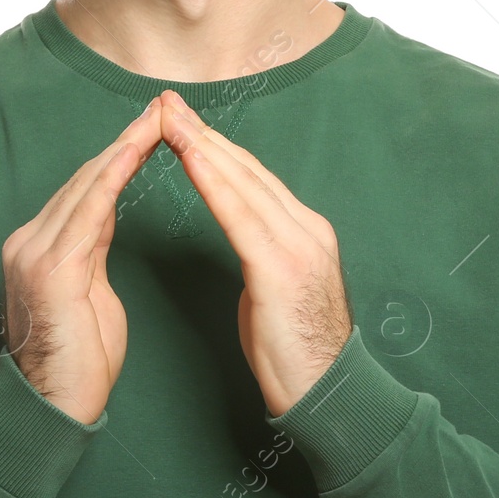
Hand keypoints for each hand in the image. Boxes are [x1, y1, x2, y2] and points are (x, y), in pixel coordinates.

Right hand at [2, 99, 163, 423]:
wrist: (53, 410)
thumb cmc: (79, 362)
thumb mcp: (90, 293)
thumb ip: (91, 250)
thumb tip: (104, 215)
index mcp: (39, 245)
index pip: (87, 188)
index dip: (121, 154)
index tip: (155, 126)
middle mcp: (29, 240)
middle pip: (86, 178)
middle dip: (128, 140)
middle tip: (164, 106)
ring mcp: (33, 252)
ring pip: (86, 186)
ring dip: (125, 148)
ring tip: (158, 118)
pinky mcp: (49, 271)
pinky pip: (86, 213)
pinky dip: (111, 179)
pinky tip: (133, 153)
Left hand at [158, 89, 352, 416]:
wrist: (331, 396)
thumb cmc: (297, 354)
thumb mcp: (277, 292)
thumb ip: (263, 255)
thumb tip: (244, 238)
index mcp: (305, 232)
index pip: (253, 178)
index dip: (215, 147)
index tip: (183, 121)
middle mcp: (307, 229)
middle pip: (247, 169)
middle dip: (203, 133)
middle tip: (167, 101)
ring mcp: (300, 245)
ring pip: (244, 183)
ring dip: (202, 146)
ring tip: (169, 119)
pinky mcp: (284, 268)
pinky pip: (241, 215)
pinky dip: (214, 182)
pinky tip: (191, 160)